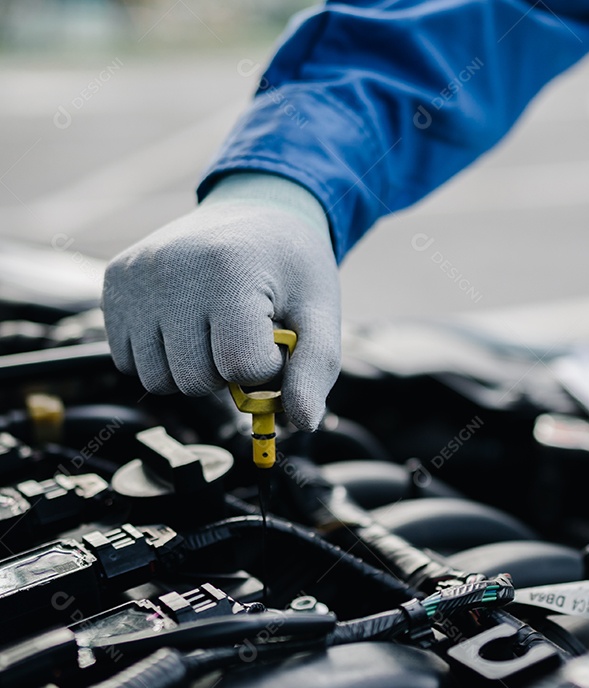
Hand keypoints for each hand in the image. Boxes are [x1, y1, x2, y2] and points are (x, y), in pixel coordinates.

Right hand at [102, 173, 339, 430]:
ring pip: (157, 379)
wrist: (258, 209)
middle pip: (193, 381)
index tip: (274, 337)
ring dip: (191, 369)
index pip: (240, 367)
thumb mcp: (320, 314)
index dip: (265, 366)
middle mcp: (172, 268)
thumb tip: (300, 422)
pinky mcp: (114, 281)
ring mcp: (136, 274)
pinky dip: (161, 357)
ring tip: (215, 329)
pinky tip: (186, 325)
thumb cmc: (291, 264)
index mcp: (229, 270)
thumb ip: (314, 370)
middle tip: (244, 333)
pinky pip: (127, 360)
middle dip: (226, 372)